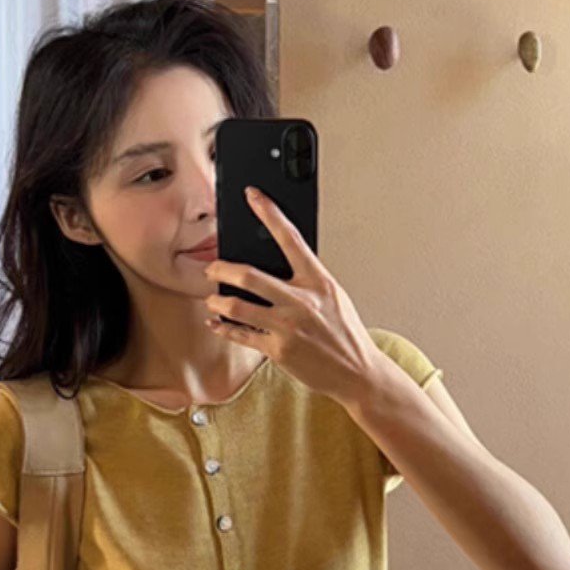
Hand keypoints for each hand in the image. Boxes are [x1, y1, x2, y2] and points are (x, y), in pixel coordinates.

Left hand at [202, 187, 382, 407]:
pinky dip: (223, 328)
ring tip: (212, 299)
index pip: (290, 238)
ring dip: (217, 301)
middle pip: (250, 275)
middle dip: (222, 269)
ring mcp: (288, 326)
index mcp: (319, 281)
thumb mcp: (333, 297)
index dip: (269, 213)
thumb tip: (277, 265)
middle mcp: (302, 301)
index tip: (253, 196)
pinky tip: (217, 324)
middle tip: (212, 268)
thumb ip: (307, 280)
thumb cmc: (346, 334)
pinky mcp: (279, 350)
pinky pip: (241, 335)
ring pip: (237, 306)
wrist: (357, 372)